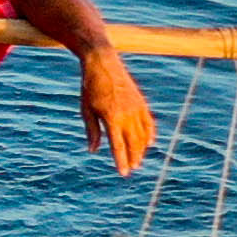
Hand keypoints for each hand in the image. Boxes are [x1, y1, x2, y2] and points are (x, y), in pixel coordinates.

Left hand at [80, 51, 154, 174]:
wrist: (103, 63)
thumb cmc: (90, 87)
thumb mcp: (86, 109)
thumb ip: (92, 130)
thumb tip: (93, 150)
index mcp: (111, 117)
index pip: (118, 145)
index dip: (121, 161)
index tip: (123, 173)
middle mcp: (126, 114)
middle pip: (133, 143)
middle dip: (133, 157)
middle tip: (131, 168)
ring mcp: (136, 108)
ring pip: (142, 135)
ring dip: (141, 149)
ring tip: (138, 159)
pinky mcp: (141, 102)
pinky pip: (149, 122)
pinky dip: (150, 134)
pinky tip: (149, 143)